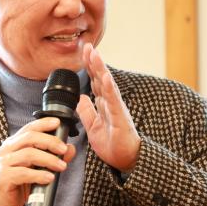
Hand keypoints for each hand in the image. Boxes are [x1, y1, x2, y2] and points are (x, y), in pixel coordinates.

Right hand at [0, 116, 76, 205]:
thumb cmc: (18, 183)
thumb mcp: (36, 168)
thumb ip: (52, 157)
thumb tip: (70, 148)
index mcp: (13, 144)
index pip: (29, 128)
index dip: (43, 123)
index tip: (57, 123)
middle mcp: (6, 150)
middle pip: (30, 138)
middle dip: (50, 142)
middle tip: (63, 150)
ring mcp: (4, 163)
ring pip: (28, 154)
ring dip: (49, 159)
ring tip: (61, 167)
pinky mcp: (4, 177)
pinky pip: (24, 173)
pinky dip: (39, 175)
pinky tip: (49, 178)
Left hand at [76, 43, 140, 172]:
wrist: (125, 160)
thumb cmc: (113, 144)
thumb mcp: (93, 127)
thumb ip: (87, 111)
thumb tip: (80, 97)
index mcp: (104, 104)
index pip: (95, 82)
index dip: (88, 67)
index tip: (83, 52)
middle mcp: (111, 102)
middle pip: (100, 78)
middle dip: (94, 61)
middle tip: (87, 45)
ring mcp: (116, 108)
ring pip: (107, 85)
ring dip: (100, 69)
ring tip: (95, 55)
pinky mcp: (120, 117)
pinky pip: (114, 101)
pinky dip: (110, 88)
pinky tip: (105, 77)